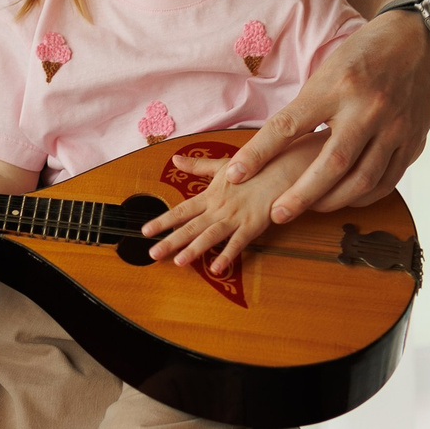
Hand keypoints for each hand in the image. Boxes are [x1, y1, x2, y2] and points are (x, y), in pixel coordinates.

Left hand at [142, 139, 322, 272]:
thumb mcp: (224, 165)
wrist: (284, 166)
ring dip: (194, 249)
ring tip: (178, 262)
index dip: (163, 220)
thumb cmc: (255, 167)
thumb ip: (198, 166)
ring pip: (210, 235)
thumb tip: (176, 160)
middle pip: (191, 226)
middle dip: (171, 240)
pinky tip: (217, 269)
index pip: (182, 209)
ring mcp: (236, 216)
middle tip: (153, 254)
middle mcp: (219, 207)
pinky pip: (238, 242)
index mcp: (211, 194)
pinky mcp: (253, 224)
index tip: (145, 231)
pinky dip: (227, 255)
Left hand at [218, 12, 429, 222]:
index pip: (289, 125)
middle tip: (276, 214)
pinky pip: (388, 181)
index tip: (236, 174)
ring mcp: (395, 127)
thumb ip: (307, 110)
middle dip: (301, 194)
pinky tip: (346, 199)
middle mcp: (368, 108)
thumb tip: (275, 148)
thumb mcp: (327, 72)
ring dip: (333, 201)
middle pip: (332, 163)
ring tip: (310, 208)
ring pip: (363, 179)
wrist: (417, 42)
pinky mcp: (413, 140)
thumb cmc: (361, 57)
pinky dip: (364, 196)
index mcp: (337, 86)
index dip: (259, 152)